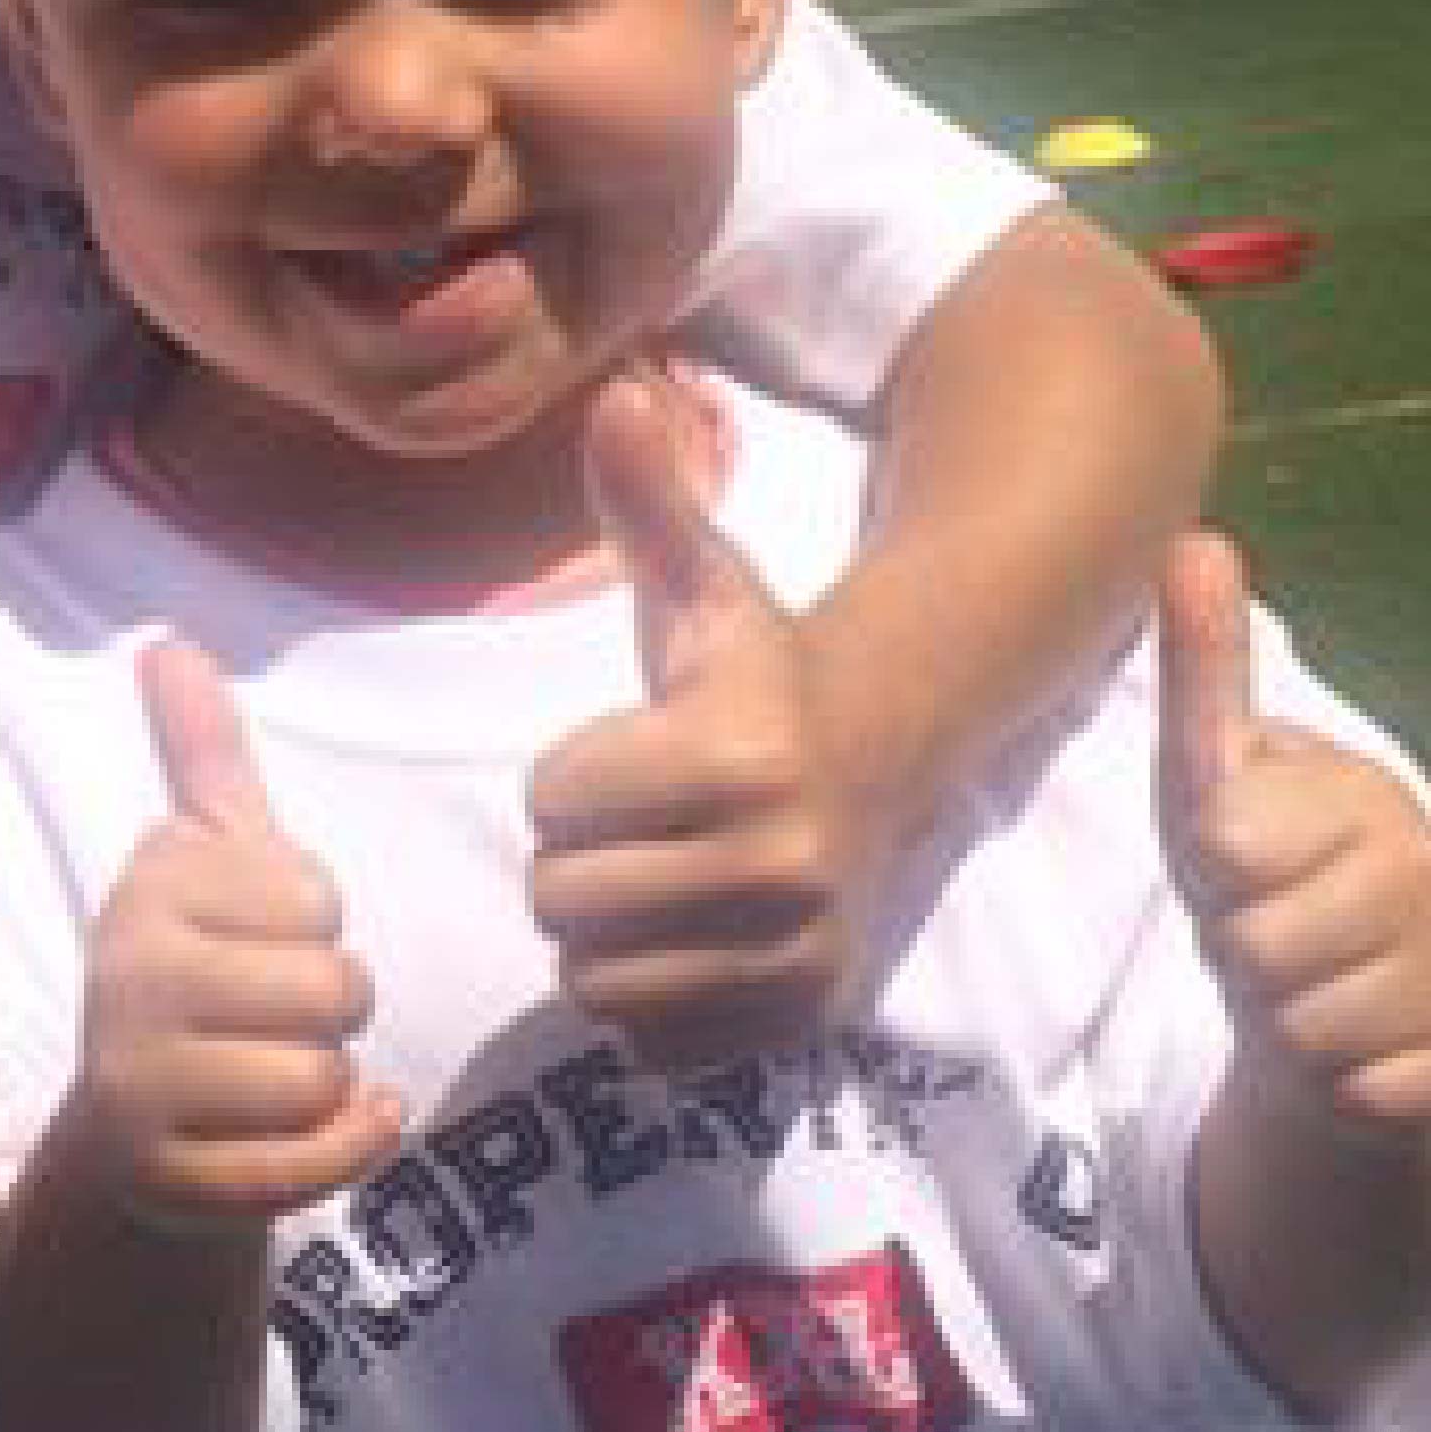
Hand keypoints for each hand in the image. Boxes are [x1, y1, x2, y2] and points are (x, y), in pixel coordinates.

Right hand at [71, 638, 399, 1225]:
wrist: (139, 1135)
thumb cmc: (201, 977)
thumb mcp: (206, 863)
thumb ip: (203, 757)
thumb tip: (167, 643)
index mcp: (148, 889)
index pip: (318, 899)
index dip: (315, 929)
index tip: (256, 943)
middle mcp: (125, 979)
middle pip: (334, 992)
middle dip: (334, 1014)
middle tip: (274, 1020)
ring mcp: (134, 1084)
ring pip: (323, 1080)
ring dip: (331, 1087)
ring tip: (271, 1078)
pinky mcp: (162, 1180)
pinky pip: (306, 1167)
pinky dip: (347, 1152)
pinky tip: (333, 1131)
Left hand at [524, 374, 889, 1069]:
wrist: (881, 767)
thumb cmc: (757, 675)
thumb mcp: (703, 587)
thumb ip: (649, 499)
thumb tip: (619, 388)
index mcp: (738, 755)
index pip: (550, 801)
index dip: (569, 775)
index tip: (631, 754)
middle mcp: (780, 863)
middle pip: (561, 899)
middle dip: (579, 861)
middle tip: (644, 826)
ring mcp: (795, 954)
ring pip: (593, 981)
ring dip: (605, 936)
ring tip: (665, 882)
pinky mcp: (794, 1023)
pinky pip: (645, 1044)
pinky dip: (650, 1002)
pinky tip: (694, 940)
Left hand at [1157, 532, 1430, 1132]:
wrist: (1338, 1018)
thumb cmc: (1264, 881)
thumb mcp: (1214, 780)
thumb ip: (1206, 667)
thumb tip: (1195, 538)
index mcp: (1365, 794)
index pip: (1228, 843)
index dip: (1212, 873)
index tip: (1242, 867)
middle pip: (1254, 942)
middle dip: (1237, 954)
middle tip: (1271, 942)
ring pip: (1298, 1022)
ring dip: (1279, 1023)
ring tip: (1307, 992)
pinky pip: (1353, 1088)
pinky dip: (1334, 1086)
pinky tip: (1356, 1053)